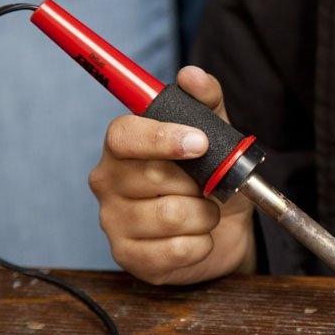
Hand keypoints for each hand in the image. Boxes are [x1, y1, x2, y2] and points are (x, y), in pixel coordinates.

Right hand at [89, 66, 255, 284]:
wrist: (226, 229)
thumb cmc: (210, 178)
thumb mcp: (216, 135)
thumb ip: (206, 102)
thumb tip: (192, 75)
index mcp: (123, 146)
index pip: (123, 135)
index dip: (161, 138)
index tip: (200, 143)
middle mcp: (109, 182)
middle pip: (154, 176)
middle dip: (198, 182)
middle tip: (209, 184)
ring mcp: (114, 222)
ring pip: (172, 215)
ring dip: (206, 214)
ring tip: (206, 211)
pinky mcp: (129, 258)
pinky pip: (177, 250)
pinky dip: (202, 243)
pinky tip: (198, 237)